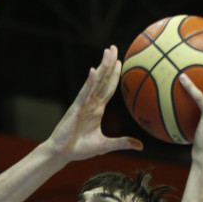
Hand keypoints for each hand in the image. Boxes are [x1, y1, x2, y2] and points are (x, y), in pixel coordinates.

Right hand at [46, 45, 142, 160]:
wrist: (62, 154)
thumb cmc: (79, 148)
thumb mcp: (105, 145)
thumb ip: (123, 143)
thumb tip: (141, 146)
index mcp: (97, 109)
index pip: (108, 88)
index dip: (114, 75)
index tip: (120, 62)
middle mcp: (90, 103)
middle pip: (102, 79)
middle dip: (109, 63)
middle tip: (114, 47)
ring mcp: (83, 103)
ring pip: (95, 81)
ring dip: (102, 66)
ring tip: (108, 51)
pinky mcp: (76, 108)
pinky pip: (84, 92)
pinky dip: (90, 81)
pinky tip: (95, 70)